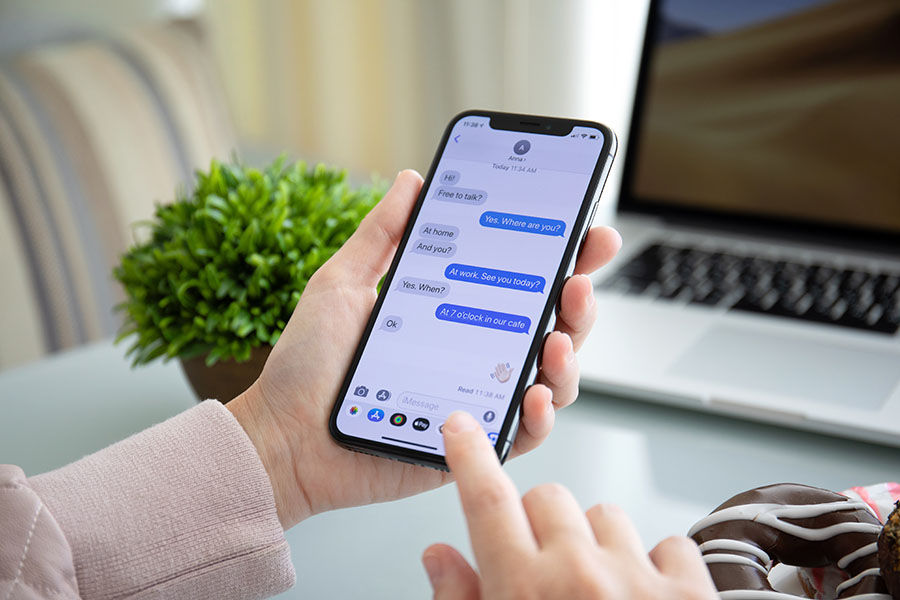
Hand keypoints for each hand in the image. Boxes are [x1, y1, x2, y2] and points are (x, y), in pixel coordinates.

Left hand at [228, 170, 621, 528]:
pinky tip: (533, 394)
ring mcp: (477, 397)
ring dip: (568, 356)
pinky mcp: (471, 442)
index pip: (521, 280)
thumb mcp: (342, 284)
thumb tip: (411, 181)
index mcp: (456, 312)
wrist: (283, 436)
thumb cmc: (308, 364)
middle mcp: (476, 352)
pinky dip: (540, 416)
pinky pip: (524, 433)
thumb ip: (381, 235)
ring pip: (551, 378)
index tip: (587, 230)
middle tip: (578, 281)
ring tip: (557, 339)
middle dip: (579, 301)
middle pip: (550, 325)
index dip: (563, 256)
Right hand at [423, 411, 717, 599]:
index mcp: (523, 589)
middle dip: (538, 521)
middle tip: (540, 562)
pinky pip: (670, 544)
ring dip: (597, 541)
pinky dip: (656, 565)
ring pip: (608, 514)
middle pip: (548, 497)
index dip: (470, 457)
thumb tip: (438, 557)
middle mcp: (580, 573)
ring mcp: (639, 581)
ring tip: (596, 588)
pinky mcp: (692, 596)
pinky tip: (644, 597)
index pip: (486, 500)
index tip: (463, 428)